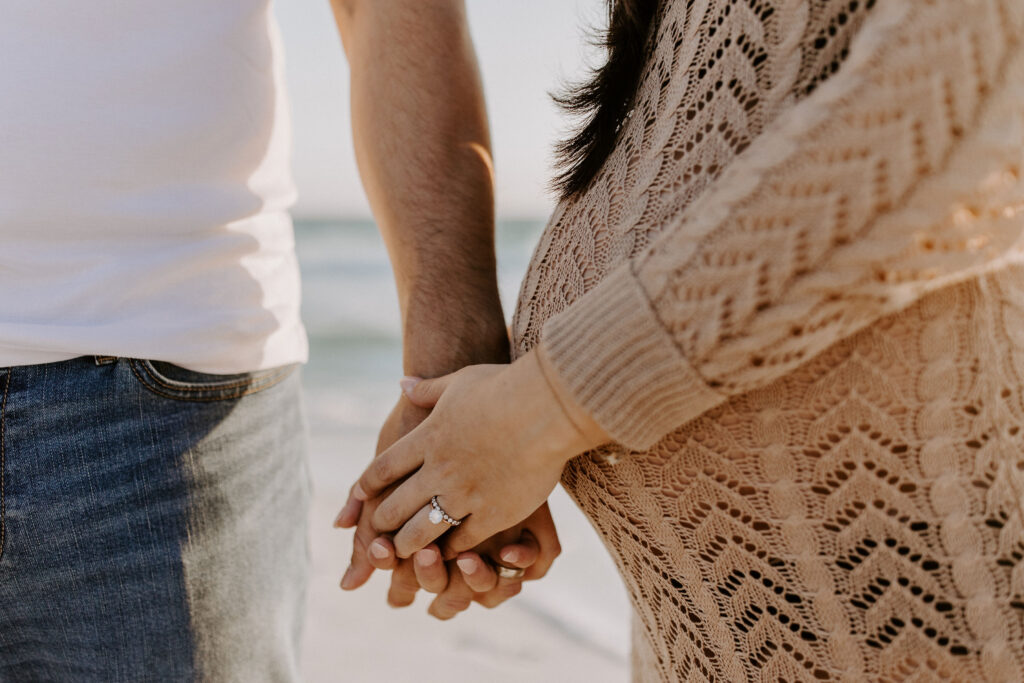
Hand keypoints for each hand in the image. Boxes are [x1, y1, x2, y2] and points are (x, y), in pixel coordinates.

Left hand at [336, 392, 561, 618]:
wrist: (546, 407)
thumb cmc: (507, 387)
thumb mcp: (460, 381)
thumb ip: (429, 389)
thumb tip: (404, 383)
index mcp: (428, 438)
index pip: (383, 468)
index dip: (367, 485)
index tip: (360, 496)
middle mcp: (439, 470)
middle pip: (396, 506)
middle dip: (382, 522)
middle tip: (377, 532)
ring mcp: (464, 494)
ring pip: (421, 531)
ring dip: (407, 545)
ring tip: (403, 552)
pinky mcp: (493, 513)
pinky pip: (462, 540)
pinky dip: (451, 549)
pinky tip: (448, 553)